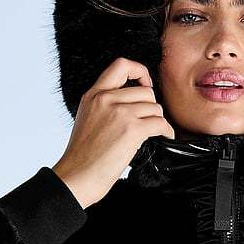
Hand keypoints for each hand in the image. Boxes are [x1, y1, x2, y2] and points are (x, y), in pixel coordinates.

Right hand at [53, 57, 174, 207]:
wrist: (76, 177)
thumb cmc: (82, 157)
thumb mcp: (87, 119)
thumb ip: (104, 106)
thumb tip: (131, 105)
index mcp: (93, 95)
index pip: (121, 65)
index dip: (140, 71)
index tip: (145, 85)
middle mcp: (106, 99)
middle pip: (145, 91)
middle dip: (152, 107)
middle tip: (149, 121)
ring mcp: (119, 113)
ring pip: (155, 107)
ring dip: (158, 120)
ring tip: (154, 132)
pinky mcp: (131, 130)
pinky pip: (160, 123)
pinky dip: (167, 131)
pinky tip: (164, 137)